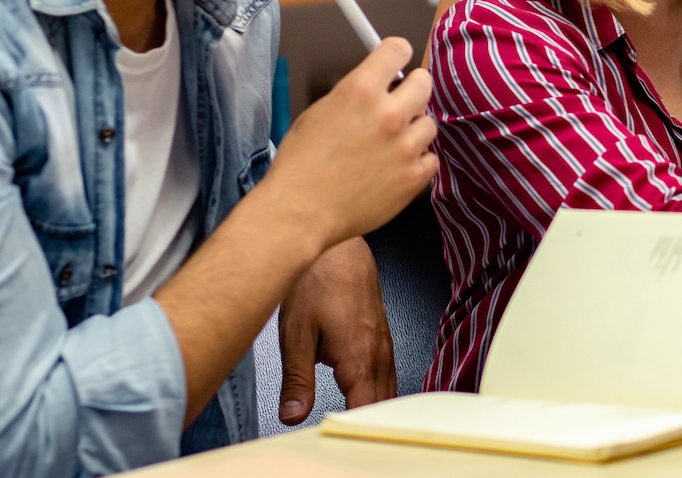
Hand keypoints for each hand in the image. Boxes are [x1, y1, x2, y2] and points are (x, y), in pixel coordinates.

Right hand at [263, 38, 437, 249]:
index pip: (398, 50)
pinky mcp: (415, 176)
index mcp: (360, 91)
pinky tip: (394, 168)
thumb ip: (354, 94)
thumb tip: (377, 85)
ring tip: (389, 145)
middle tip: (399, 103)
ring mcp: (405, 146)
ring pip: (428, 123)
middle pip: (423, 83)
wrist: (300, 212)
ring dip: (412, 130)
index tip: (396, 65)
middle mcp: (388, 113)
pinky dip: (417, 161)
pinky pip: (431, 158)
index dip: (396, 55)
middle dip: (410, 90)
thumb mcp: (320, 112)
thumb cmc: (301, 164)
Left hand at [277, 238, 395, 424]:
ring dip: (375, 406)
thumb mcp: (295, 335)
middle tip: (348, 437)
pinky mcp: (381, 333)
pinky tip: (363, 393)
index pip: (365, 409)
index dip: (353, 428)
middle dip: (368, 423)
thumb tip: (293, 415)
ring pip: (388, 387)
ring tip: (356, 424)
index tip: (336, 438)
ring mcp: (383, 341)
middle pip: (382, 403)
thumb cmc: (318, 278)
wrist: (338, 244)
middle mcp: (378, 352)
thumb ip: (296, 381)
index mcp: (359, 358)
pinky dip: (377, 388)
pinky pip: (386, 370)